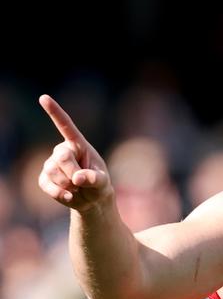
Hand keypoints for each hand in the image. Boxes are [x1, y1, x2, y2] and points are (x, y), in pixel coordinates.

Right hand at [38, 94, 112, 211]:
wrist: (91, 200)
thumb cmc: (99, 185)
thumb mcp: (102, 182)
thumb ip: (94, 179)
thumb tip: (78, 178)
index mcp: (79, 144)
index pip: (66, 125)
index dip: (55, 112)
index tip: (44, 97)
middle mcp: (63, 150)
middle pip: (61, 156)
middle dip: (72, 172)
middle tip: (81, 182)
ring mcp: (52, 164)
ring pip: (52, 171)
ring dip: (67, 184)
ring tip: (77, 188)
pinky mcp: (44, 178)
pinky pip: (46, 184)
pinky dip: (58, 193)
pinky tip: (68, 196)